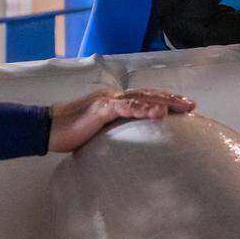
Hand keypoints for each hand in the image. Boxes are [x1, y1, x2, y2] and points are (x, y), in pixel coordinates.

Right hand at [48, 89, 194, 152]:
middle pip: (149, 95)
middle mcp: (114, 96)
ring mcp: (108, 100)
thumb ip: (115, 132)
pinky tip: (159, 114)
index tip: (184, 108)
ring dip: (164, 103)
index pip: (145, 98)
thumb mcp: (100, 132)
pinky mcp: (101, 108)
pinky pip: (125, 107)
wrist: (47, 129)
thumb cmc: (71, 133)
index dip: (165, 100)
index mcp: (115, 100)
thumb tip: (131, 144)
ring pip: (142, 98)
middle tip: (192, 106)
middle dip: (172, 100)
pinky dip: (143, 109)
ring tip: (183, 108)